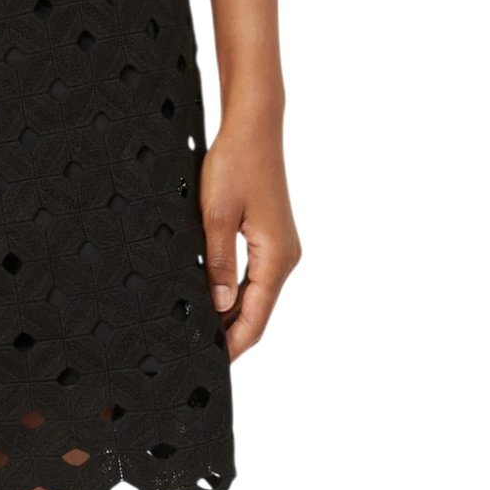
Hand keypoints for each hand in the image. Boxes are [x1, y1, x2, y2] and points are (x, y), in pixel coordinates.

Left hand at [200, 111, 299, 365]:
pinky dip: (240, 294)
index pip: (256, 316)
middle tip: (204, 352)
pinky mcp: (271, 239)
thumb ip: (219, 266)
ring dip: (237, 316)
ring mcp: (280, 248)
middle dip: (235, 335)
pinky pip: (257, 277)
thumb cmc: (237, 164)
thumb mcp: (217, 218)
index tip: (214, 360)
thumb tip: (220, 306)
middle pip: (260, 311)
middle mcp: (284, 256)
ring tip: (208, 333)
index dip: (234, 343)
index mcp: (275, 257)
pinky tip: (220, 301)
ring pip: (258, 296)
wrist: (253, 129)